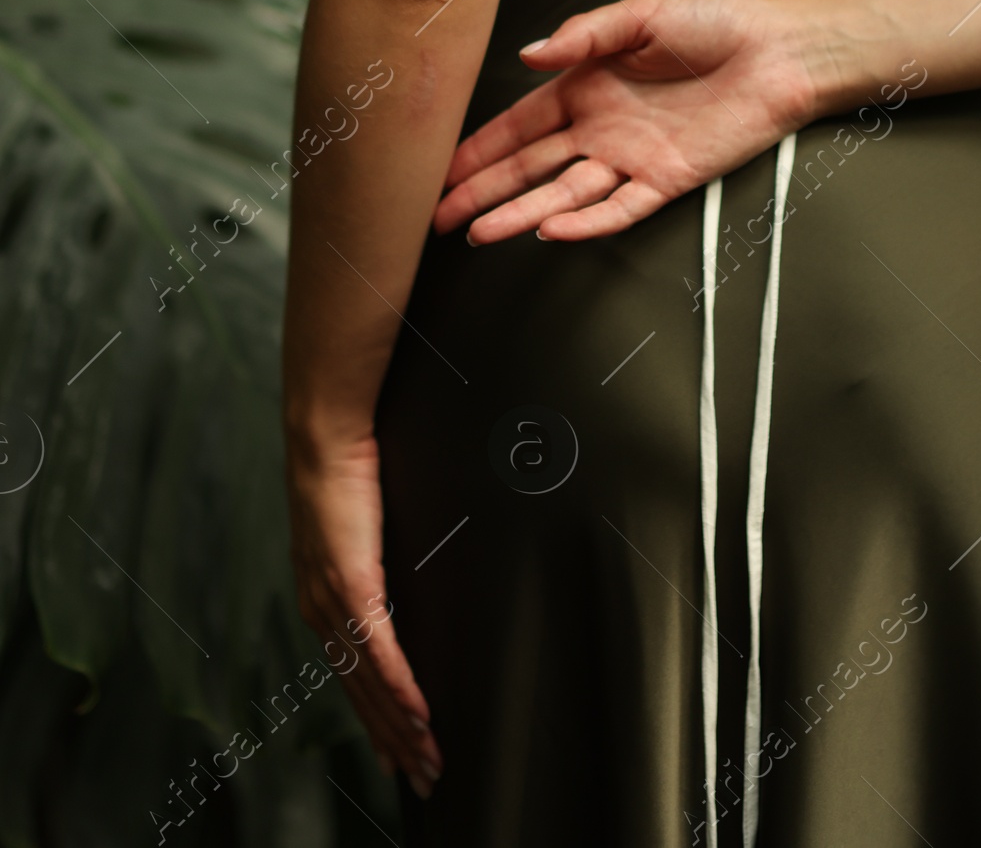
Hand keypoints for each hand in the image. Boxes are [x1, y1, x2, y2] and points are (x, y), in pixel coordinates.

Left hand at [285, 429, 440, 797]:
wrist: (325, 435)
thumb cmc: (348, 470)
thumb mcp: (362, 526)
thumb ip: (374, 559)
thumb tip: (398, 572)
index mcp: (322, 599)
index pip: (352, 674)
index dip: (377, 718)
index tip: (399, 753)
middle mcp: (321, 610)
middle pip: (362, 691)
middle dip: (395, 739)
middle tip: (424, 776)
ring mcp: (334, 601)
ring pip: (370, 682)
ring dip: (402, 725)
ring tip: (430, 758)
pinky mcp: (351, 583)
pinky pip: (379, 649)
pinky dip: (400, 686)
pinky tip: (420, 713)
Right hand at [433, 0, 818, 244]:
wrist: (780, 52)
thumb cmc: (717, 24)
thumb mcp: (641, 14)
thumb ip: (583, 35)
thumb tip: (527, 55)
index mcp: (588, 86)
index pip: (520, 125)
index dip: (480, 148)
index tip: (441, 170)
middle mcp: (602, 128)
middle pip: (530, 168)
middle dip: (483, 191)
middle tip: (439, 218)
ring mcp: (632, 158)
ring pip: (564, 195)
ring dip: (522, 213)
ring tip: (479, 233)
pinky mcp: (667, 180)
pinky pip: (620, 208)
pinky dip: (586, 222)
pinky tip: (551, 229)